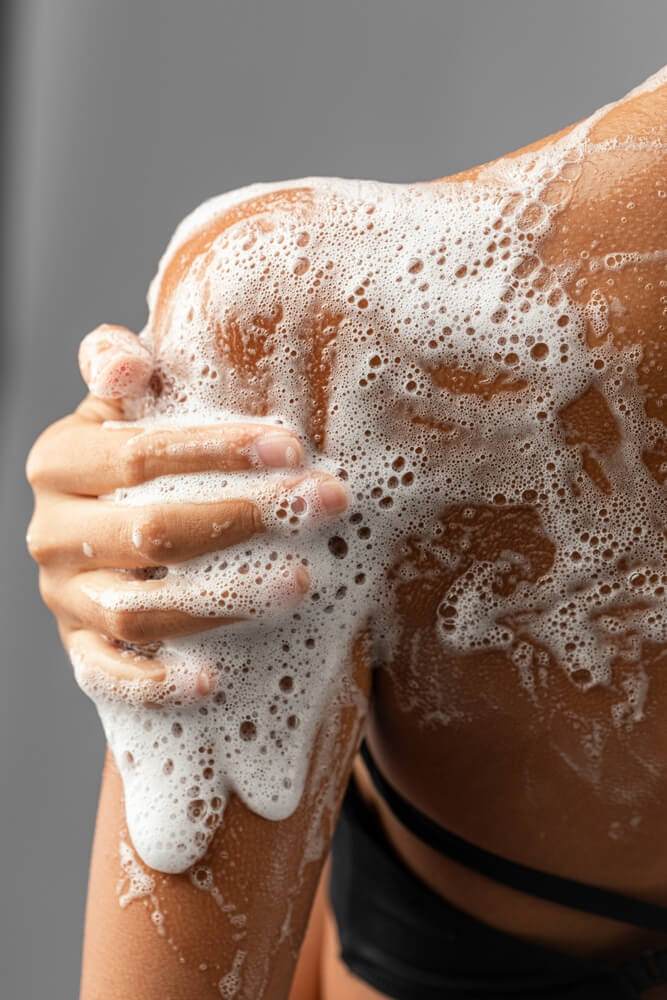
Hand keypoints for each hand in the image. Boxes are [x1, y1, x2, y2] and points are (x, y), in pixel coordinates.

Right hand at [26, 324, 347, 680]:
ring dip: (222, 600)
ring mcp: (63, 595)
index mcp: (60, 460)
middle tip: (324, 506)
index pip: (141, 455)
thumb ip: (118, 366)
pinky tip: (214, 680)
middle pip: (152, 531)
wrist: (110, 532)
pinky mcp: (77, 647)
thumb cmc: (139, 458)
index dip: (218, 450)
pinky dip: (156, 682)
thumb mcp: (125, 405)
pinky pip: (108, 675)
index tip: (294, 447)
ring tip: (300, 582)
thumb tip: (127, 360)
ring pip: (137, 608)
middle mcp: (50, 530)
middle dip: (246, 518)